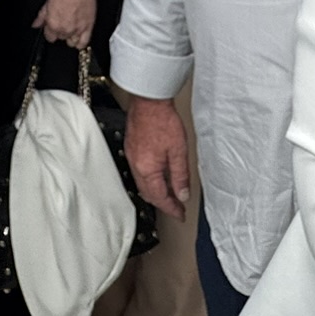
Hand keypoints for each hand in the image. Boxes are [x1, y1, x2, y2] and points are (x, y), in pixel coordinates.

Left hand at [35, 0, 96, 48]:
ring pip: (72, 42)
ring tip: (72, 29)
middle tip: (64, 23)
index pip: (49, 37)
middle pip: (61, 38)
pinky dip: (81, 43)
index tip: (53, 28)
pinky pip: (84, 43)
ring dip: (71, 37)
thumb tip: (35, 24)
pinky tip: (79, 37)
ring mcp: (77, 29)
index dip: (51, 32)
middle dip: (61, 32)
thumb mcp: (47, 3)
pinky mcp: (88, 27)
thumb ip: (41, 17)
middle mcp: (64, 29)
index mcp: (53, 24)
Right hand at [124, 95, 189, 217]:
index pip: (160, 198)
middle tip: (176, 207)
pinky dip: (149, 180)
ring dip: (156, 192)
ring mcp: (132, 156)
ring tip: (169, 195)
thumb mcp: (179, 151)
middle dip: (163, 203)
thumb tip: (182, 194)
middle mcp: (136, 166)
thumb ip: (180, 176)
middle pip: (149, 194)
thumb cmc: (163, 120)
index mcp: (148, 170)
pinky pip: (139, 172)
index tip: (180, 214)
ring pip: (143, 184)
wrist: (149, 101)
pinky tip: (158, 176)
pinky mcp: (131, 148)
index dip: (172, 209)